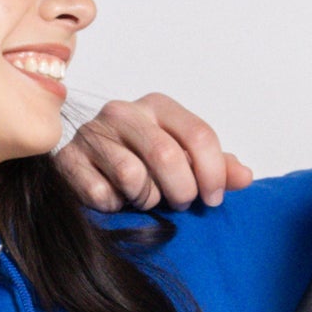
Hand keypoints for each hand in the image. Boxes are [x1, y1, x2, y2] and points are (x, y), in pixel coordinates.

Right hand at [55, 94, 253, 214]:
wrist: (86, 168)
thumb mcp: (185, 162)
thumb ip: (218, 169)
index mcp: (157, 105)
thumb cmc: (143, 163)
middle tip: (181, 203)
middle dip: (181, 190)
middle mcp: (122, 111)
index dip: (213, 173)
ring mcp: (91, 132)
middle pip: (167, 156)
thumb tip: (245, 177)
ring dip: (145, 198)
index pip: (199, 135)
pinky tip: (114, 198)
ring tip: (144, 198)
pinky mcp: (66, 158)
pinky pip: (101, 193)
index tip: (213, 199)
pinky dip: (114, 205)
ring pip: (132, 176)